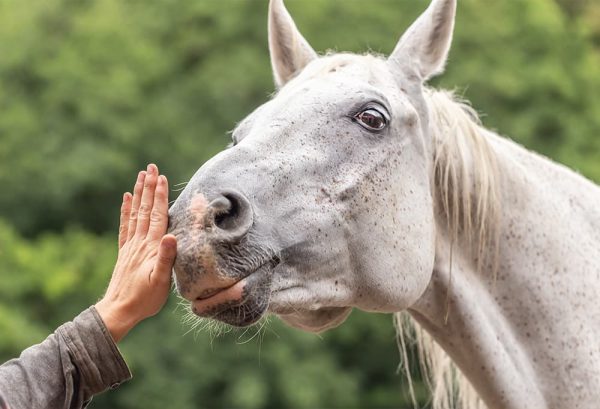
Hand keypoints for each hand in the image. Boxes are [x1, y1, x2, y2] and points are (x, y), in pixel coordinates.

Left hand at [95, 164, 176, 341]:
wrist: (120, 310)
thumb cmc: (145, 299)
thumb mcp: (161, 281)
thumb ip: (166, 258)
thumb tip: (171, 236)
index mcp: (151, 247)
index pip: (157, 216)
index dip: (159, 196)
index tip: (161, 177)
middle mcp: (140, 242)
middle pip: (145, 209)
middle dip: (148, 187)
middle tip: (150, 167)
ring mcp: (131, 246)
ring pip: (135, 213)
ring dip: (139, 194)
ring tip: (141, 175)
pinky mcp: (125, 252)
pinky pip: (125, 226)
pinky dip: (126, 210)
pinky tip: (126, 198)